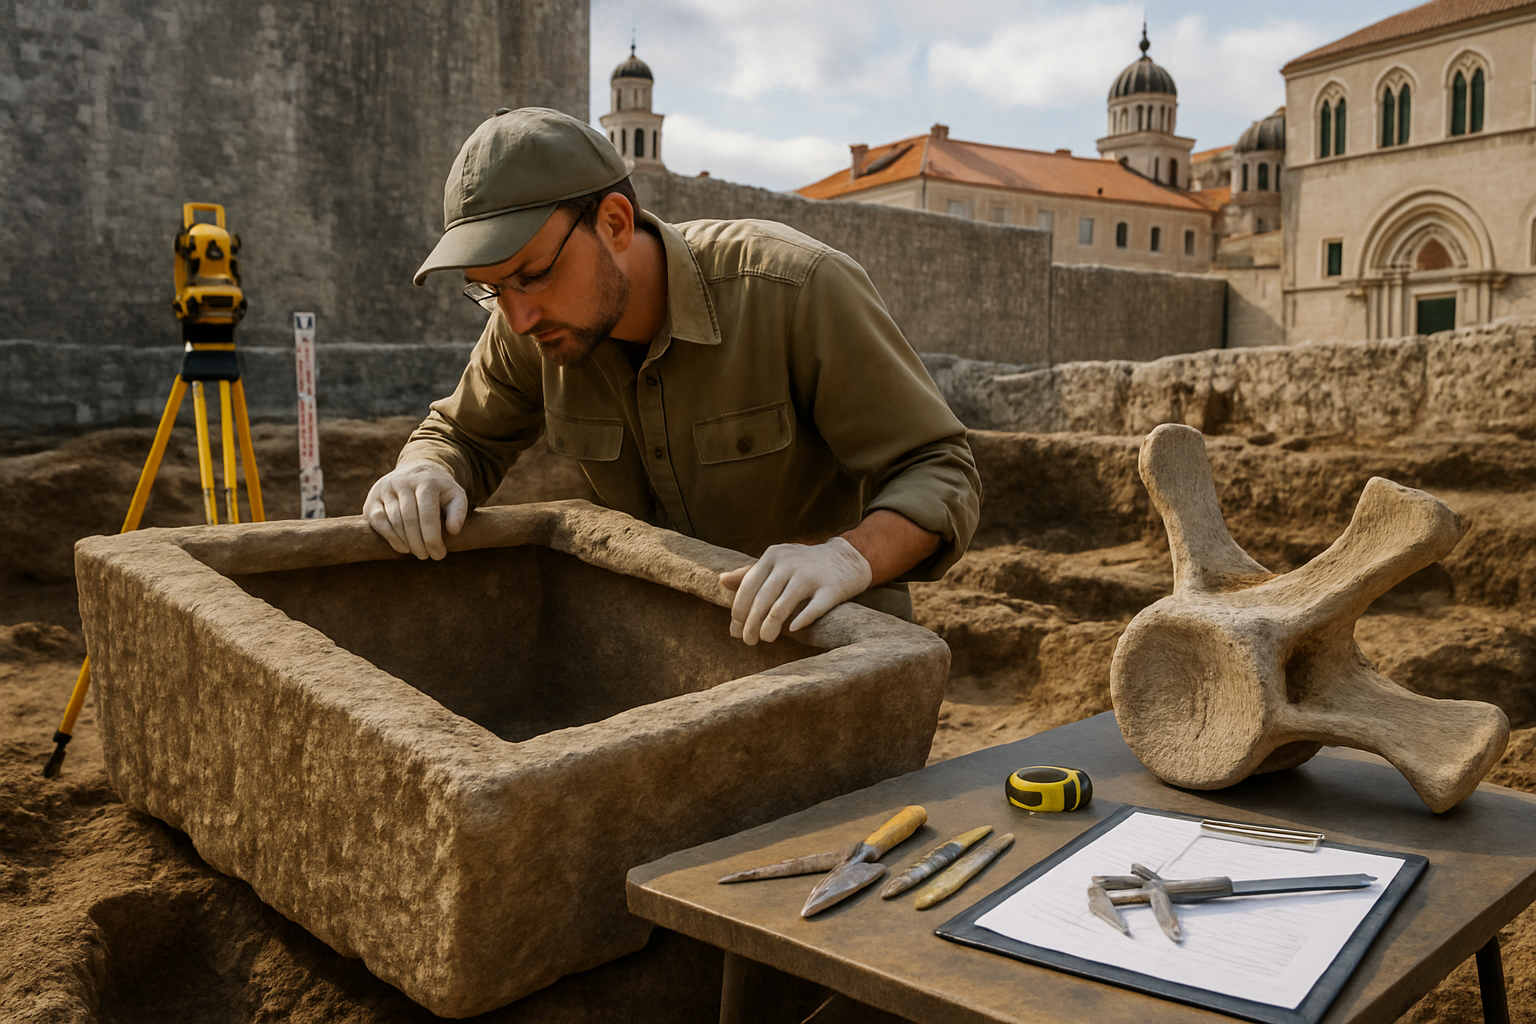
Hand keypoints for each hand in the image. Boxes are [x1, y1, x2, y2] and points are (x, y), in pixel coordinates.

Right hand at [363, 461, 467, 559]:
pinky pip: (378, 521)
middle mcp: (403, 482)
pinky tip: (403, 548)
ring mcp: (385, 489)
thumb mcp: (456, 496)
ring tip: (419, 552)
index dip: (433, 538)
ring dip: (407, 542)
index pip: (427, 514)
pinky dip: (391, 538)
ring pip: (394, 521)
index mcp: (426, 481)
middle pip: (409, 519)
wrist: (416, 471)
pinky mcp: (372, 498)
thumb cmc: (439, 490)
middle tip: (427, 556)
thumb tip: (454, 530)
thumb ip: (459, 512)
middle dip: (419, 543)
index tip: (439, 554)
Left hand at [719, 536, 871, 644]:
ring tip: (765, 640)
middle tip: (748, 641)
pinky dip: (800, 622)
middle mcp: (790, 563)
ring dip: (770, 627)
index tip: (735, 632)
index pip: (748, 587)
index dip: (739, 612)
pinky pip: (812, 610)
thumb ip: (750, 572)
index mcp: (773, 556)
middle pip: (762, 600)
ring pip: (782, 607)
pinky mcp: (832, 589)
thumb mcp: (777, 562)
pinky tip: (792, 631)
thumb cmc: (804, 565)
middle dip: (751, 624)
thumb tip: (721, 580)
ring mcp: (811, 575)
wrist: (847, 558)